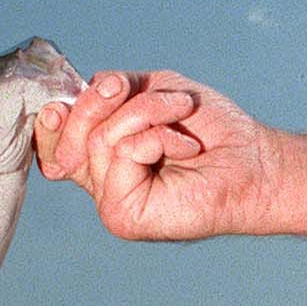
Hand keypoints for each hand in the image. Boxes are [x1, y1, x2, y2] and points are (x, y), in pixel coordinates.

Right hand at [35, 70, 279, 240]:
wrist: (253, 161)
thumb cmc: (213, 132)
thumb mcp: (155, 92)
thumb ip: (114, 90)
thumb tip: (82, 91)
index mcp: (104, 159)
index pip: (55, 141)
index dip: (53, 118)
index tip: (63, 98)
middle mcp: (103, 183)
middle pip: (69, 134)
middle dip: (101, 100)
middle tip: (134, 90)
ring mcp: (111, 202)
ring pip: (99, 138)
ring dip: (146, 113)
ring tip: (180, 116)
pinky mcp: (123, 215)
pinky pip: (122, 153)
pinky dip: (157, 136)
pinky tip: (184, 148)